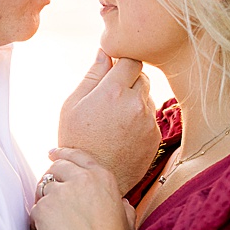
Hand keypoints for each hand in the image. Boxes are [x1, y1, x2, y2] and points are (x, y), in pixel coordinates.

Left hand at [29, 147, 136, 229]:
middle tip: (48, 190)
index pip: (77, 156)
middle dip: (51, 177)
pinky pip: (35, 209)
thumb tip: (119, 201)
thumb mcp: (126, 218)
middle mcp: (81, 179)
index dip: (62, 153)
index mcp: (103, 177)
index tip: (52, 154)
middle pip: (56, 168)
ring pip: (43, 188)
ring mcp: (60, 192)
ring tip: (52, 221)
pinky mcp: (43, 209)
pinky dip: (37, 222)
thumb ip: (120, 203)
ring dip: (45, 201)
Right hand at [58, 49, 159, 191]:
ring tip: (113, 119)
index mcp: (114, 92)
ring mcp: (149, 121)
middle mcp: (136, 104)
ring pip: (147, 97)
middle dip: (129, 81)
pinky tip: (122, 132)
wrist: (92, 177)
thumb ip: (93, 75)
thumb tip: (105, 51)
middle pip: (142, 76)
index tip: (113, 72)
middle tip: (110, 98)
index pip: (131, 60)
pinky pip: (151, 117)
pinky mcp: (156, 136)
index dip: (121, 64)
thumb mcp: (73, 104)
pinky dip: (140, 119)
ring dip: (135, 100)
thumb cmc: (76, 139)